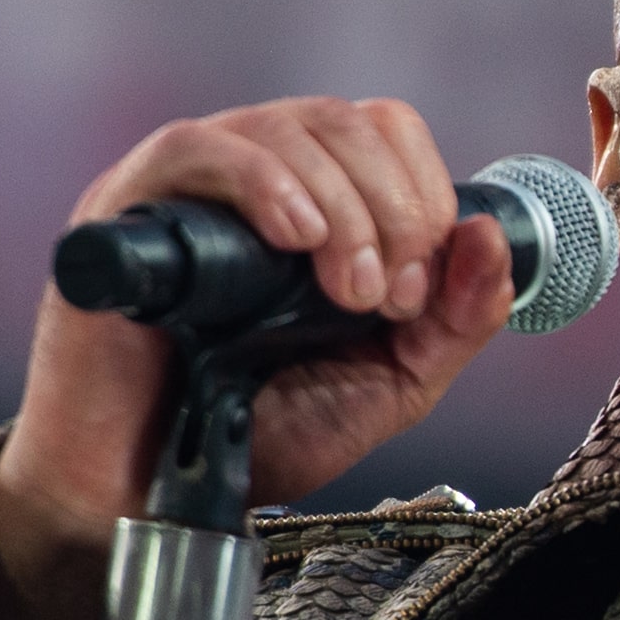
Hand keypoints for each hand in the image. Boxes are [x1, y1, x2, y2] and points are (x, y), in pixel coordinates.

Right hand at [0, 98, 515, 619]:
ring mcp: (189, 187)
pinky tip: (294, 238)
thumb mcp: (390, 384)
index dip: (424, 196)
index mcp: (319, 204)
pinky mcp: (125, 208)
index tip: (415, 294)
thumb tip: (494, 236)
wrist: (150, 496)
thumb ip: (454, 321)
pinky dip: (265, 182)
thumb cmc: (259, 435)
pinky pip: (199, 149)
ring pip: (286, 129)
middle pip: (347, 123)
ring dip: (342, 207)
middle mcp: (256, 180)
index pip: (388, 133)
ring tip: (341, 293)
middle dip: (393, 209)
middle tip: (382, 300)